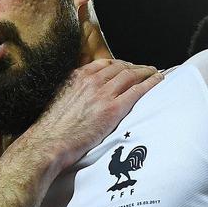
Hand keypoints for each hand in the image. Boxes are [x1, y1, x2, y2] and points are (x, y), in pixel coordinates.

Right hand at [15, 59, 161, 170]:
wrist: (48, 143)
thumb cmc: (51, 129)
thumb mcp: (58, 99)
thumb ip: (72, 92)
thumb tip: (79, 96)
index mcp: (77, 76)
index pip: (105, 63)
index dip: (120, 64)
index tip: (127, 67)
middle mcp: (91, 80)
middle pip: (121, 67)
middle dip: (136, 67)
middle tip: (146, 70)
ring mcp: (103, 94)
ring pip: (132, 75)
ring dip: (146, 72)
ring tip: (155, 73)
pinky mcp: (113, 109)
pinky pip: (137, 91)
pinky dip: (151, 83)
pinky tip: (159, 81)